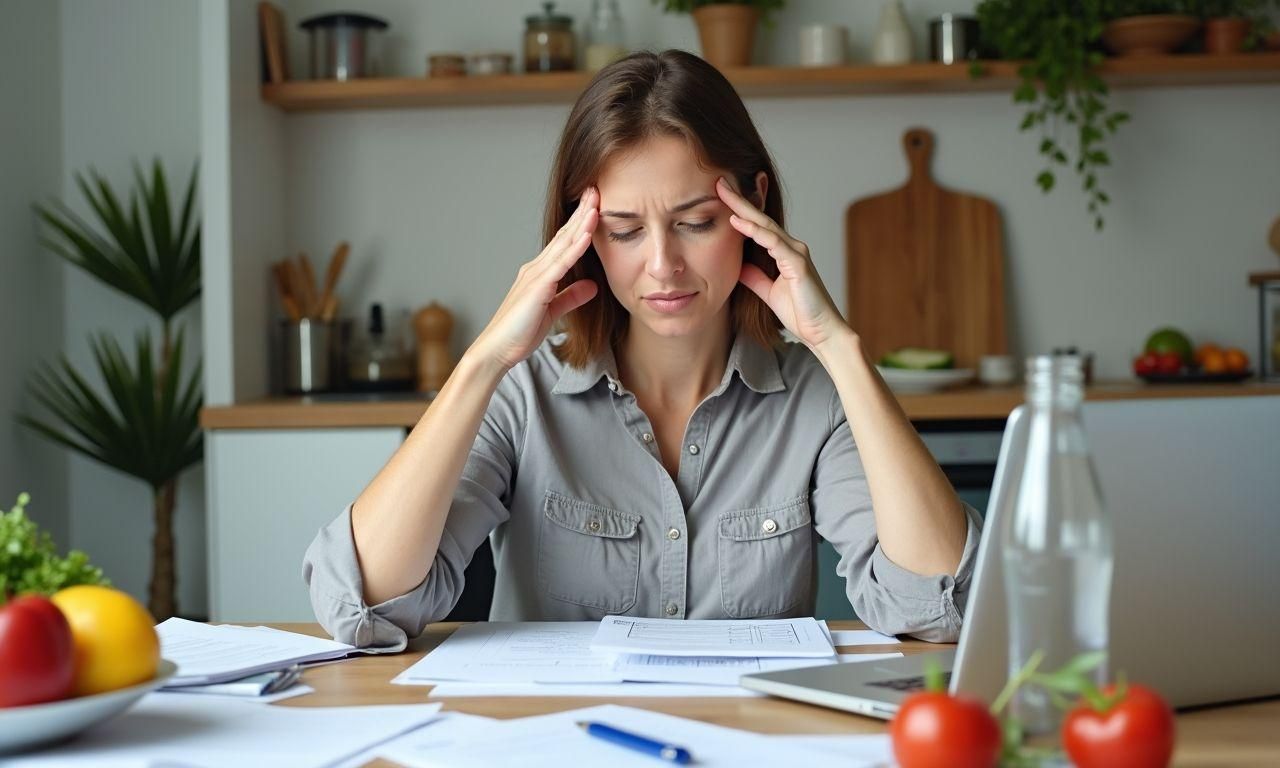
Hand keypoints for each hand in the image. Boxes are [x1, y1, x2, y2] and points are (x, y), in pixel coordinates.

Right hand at [472, 187, 599, 370]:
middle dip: (581, 211)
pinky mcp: (537, 288)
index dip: (579, 223)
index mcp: (540, 273)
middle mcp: (536, 269)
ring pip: (563, 243)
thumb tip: (592, 286)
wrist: (496, 351)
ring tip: (595, 200)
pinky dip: (575, 247)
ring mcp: (535, 276)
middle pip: (564, 235)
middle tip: (595, 189)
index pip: (564, 243)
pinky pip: (561, 264)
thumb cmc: (519, 333)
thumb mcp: (553, 312)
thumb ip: (571, 297)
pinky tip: (587, 233)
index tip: (594, 205)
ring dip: (581, 221)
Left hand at [716, 177, 846, 349]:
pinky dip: (754, 231)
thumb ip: (755, 277)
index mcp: (784, 252)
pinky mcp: (798, 263)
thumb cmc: (801, 312)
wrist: (821, 332)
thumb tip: (737, 265)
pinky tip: (737, 221)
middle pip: (760, 218)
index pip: (757, 225)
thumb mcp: (768, 292)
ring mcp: (796, 253)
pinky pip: (773, 242)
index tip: (719, 195)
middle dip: (738, 199)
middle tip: (719, 180)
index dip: (739, 209)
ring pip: (765, 225)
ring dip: (743, 208)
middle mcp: (791, 247)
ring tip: (723, 192)